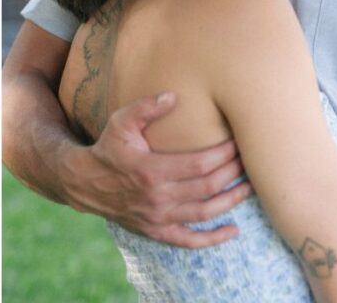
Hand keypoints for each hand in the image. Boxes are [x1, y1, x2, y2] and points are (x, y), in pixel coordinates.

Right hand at [59, 93, 250, 247]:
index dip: (223, 154)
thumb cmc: (108, 147)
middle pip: (208, 187)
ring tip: (250, 187)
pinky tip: (233, 230)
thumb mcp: (120, 122)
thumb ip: (146, 108)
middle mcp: (157, 197)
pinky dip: (213, 239)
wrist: (86, 182)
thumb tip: (173, 96)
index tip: (238, 143)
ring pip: (205, 212)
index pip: (200, 164)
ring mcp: (158, 218)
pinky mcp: (156, 231)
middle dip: (233, 173)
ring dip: (231, 201)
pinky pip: (189, 241)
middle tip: (249, 161)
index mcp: (151, 170)